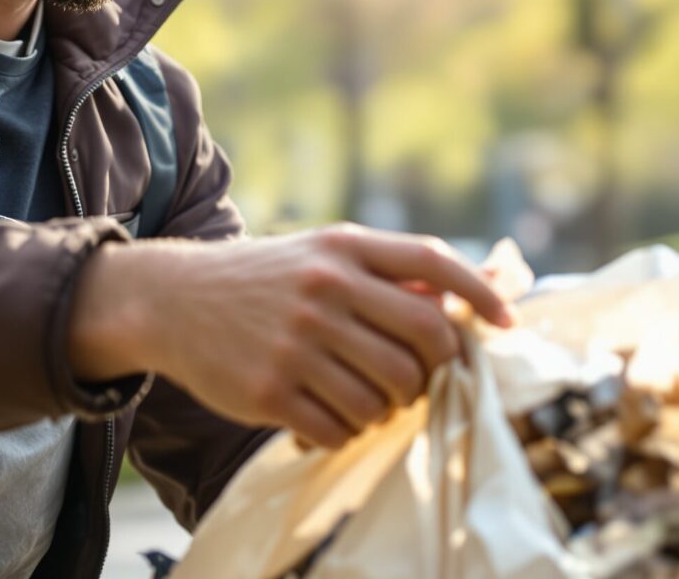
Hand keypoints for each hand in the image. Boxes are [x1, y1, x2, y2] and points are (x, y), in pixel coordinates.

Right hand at [69, 224, 512, 447]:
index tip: (506, 322)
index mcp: (343, 248)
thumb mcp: (322, 256)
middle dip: (435, 369)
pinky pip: (342, 427)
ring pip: (388, 392)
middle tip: (418, 379)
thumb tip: (472, 294)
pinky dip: (348, 431)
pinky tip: (330, 415)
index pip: (434, 263)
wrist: (171, 300)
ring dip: (390, 407)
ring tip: (369, 399)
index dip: (481, 293)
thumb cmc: (265, 281)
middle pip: (425, 340)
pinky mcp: (270, 390)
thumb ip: (390, 273)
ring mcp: (297, 342)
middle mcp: (324, 289)